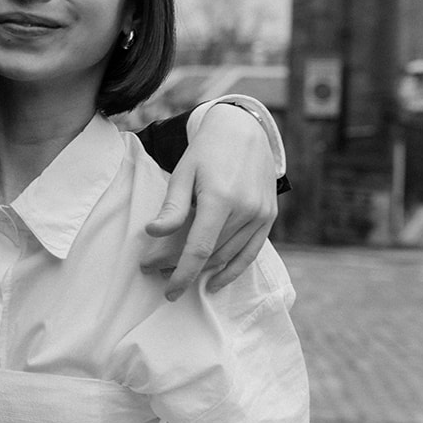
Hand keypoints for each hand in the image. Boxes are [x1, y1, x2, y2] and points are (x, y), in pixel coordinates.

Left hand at [143, 104, 277, 299]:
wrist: (244, 132)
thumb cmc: (206, 153)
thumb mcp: (183, 174)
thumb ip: (172, 207)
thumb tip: (153, 233)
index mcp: (220, 198)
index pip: (199, 248)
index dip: (182, 272)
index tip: (167, 290)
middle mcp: (245, 210)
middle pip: (211, 254)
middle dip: (182, 268)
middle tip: (155, 272)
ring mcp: (261, 215)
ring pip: (228, 256)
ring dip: (203, 271)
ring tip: (176, 273)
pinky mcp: (269, 217)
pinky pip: (251, 253)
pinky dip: (233, 270)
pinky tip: (214, 282)